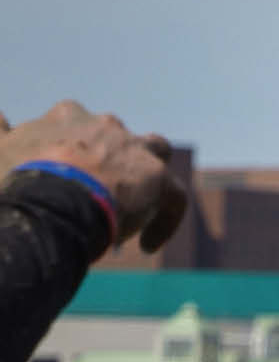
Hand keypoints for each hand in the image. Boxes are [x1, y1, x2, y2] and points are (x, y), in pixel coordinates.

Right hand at [0, 100, 187, 251]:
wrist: (53, 201)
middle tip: (103, 196)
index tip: (68, 176)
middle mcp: (104, 125)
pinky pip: (175, 196)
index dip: (75, 148)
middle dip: (115, 160)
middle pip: (118, 136)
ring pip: (156, 150)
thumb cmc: (20, 179)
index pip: (76, 120)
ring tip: (139, 207)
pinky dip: (166, 220)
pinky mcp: (157, 177)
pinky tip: (146, 245)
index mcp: (67, 116)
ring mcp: (133, 149)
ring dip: (151, 175)